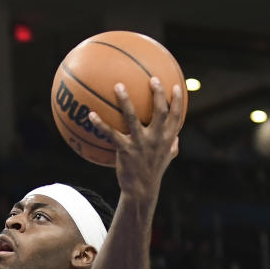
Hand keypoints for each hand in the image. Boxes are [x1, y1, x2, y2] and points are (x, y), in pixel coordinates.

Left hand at [89, 77, 181, 199]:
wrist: (141, 190)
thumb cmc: (153, 171)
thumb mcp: (167, 158)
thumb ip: (172, 145)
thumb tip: (177, 137)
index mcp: (168, 138)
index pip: (177, 116)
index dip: (178, 100)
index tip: (176, 85)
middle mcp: (156, 138)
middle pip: (160, 111)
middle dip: (158, 93)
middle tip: (152, 78)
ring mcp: (140, 143)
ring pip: (133, 117)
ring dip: (125, 100)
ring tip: (118, 86)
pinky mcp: (125, 150)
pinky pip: (110, 133)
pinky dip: (100, 124)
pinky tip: (90, 114)